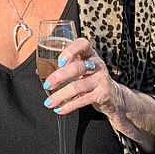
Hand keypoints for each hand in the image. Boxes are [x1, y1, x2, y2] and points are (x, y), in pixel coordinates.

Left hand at [42, 37, 154, 152]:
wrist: (115, 96)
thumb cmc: (91, 78)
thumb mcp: (82, 68)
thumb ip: (66, 67)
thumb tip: (40, 71)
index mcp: (90, 54)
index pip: (83, 44)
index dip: (71, 51)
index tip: (59, 61)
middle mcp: (97, 64)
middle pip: (77, 68)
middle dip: (59, 76)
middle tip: (47, 85)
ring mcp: (101, 79)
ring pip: (78, 86)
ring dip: (60, 95)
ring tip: (48, 102)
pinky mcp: (103, 94)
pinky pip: (83, 100)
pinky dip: (69, 106)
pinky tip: (59, 109)